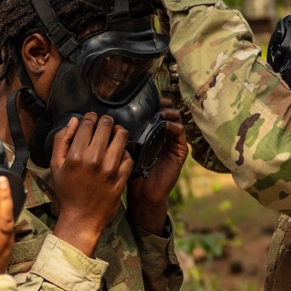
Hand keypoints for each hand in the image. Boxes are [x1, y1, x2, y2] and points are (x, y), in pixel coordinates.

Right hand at [51, 112, 133, 256]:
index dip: (91, 116)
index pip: (88, 123)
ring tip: (114, 135)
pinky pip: (129, 155)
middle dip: (105, 121)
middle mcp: (94, 160)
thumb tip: (74, 121)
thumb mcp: (56, 165)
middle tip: (104, 125)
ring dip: (118, 132)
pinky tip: (119, 154)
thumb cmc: (67, 191)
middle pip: (107, 125)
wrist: (81, 218)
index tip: (91, 118)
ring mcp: (110, 169)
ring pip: (122, 136)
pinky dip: (125, 152)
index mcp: (76, 155)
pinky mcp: (122, 178)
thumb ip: (62, 140)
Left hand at [126, 98, 187, 234]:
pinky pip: (180, 133)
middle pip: (167, 110)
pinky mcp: (179, 151)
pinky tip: (163, 124)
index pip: (154, 110)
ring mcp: (173, 142)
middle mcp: (163, 135)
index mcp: (150, 132)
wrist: (142, 194)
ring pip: (175, 118)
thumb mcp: (124, 149)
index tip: (142, 96)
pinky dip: (173, 126)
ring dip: (168, 112)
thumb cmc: (129, 172)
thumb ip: (121, 134)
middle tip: (154, 99)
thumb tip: (110, 115)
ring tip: (159, 111)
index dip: (151, 101)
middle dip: (161, 102)